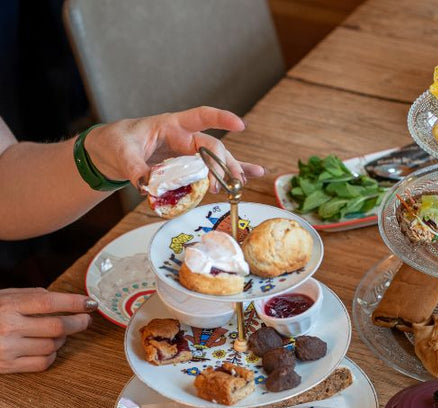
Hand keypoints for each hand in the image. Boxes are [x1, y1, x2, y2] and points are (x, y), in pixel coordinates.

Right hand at [0, 289, 93, 372]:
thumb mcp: (5, 297)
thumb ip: (33, 297)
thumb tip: (67, 301)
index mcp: (8, 305)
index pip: (49, 302)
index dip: (74, 302)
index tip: (91, 303)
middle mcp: (9, 326)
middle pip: (57, 326)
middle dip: (78, 323)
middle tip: (85, 319)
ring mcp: (8, 348)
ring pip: (53, 345)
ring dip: (62, 338)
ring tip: (57, 332)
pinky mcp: (9, 366)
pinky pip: (44, 362)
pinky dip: (51, 354)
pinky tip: (47, 347)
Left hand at [83, 106, 263, 192]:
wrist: (110, 152)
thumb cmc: (116, 143)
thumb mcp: (122, 154)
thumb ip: (136, 170)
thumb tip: (148, 186)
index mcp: (171, 125)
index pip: (200, 117)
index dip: (220, 119)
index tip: (239, 125)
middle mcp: (184, 137)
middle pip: (212, 147)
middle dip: (222, 164)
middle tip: (224, 184)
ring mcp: (188, 153)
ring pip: (217, 159)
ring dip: (230, 171)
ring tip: (240, 184)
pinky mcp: (188, 166)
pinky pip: (214, 169)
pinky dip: (232, 172)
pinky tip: (252, 175)